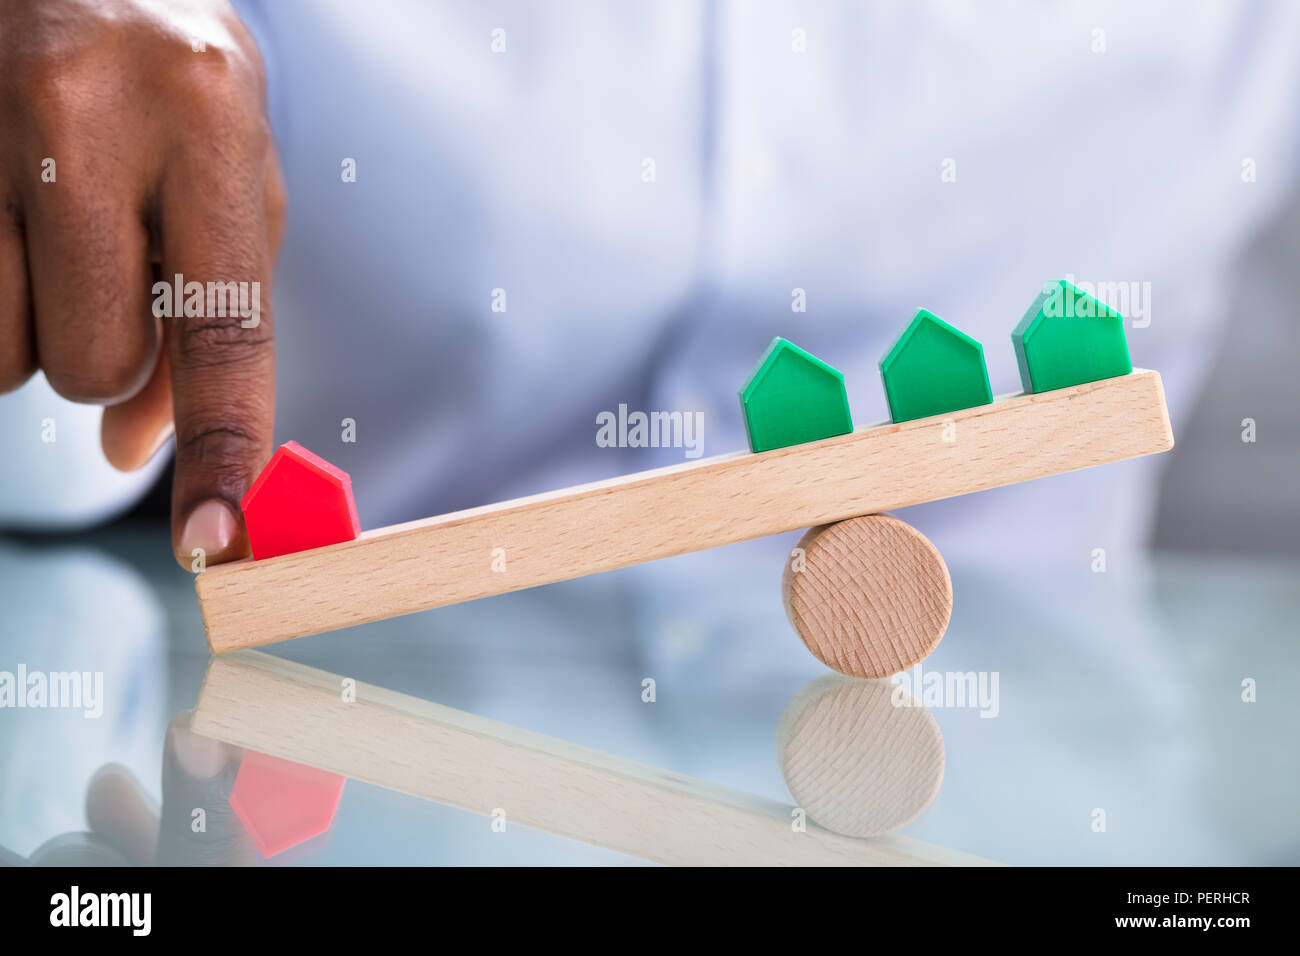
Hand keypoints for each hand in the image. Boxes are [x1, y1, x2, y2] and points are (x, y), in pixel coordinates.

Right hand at [0, 0, 284, 566]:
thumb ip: (213, 314)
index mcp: (208, 121)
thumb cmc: (172, 86)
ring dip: (34, 331)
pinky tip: (7, 225)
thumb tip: (142, 451)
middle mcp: (88, 116)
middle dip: (106, 361)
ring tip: (51, 229)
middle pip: (92, 363)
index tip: (216, 540)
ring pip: (2, 353)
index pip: (223, 328)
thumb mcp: (230, 175)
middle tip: (105, 270)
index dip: (221, 446)